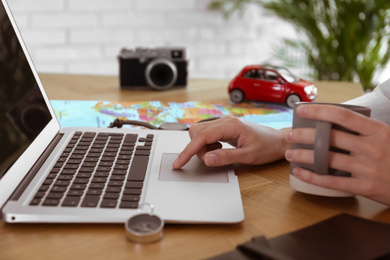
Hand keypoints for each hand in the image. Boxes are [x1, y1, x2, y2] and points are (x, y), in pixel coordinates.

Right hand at [172, 117, 289, 168]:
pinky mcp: (224, 127)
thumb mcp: (248, 156)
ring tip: (218, 153)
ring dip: (202, 146)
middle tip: (211, 158)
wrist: (279, 141)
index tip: (179, 162)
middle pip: (197, 132)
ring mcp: (224, 123)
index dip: (188, 151)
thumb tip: (207, 159)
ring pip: (200, 132)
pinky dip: (208, 144)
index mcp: (230, 125)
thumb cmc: (267, 147)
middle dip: (196, 148)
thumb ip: (226, 157)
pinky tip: (220, 149)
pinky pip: (207, 134)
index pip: (201, 137)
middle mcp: (225, 121)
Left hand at [285, 104, 389, 205]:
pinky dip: (312, 177)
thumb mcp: (387, 136)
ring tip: (289, 153)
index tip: (302, 109)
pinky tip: (299, 172)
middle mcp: (372, 148)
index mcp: (378, 131)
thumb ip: (366, 129)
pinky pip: (332, 182)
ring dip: (304, 155)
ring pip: (327, 159)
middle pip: (330, 138)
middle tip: (289, 135)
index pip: (343, 116)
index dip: (320, 111)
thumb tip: (338, 118)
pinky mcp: (365, 187)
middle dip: (304, 135)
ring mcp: (368, 168)